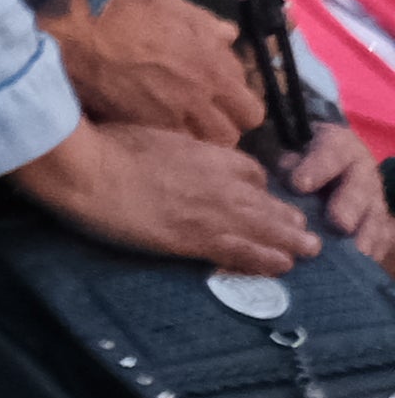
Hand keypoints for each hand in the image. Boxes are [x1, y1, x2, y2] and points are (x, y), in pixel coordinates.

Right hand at [18, 116, 317, 269]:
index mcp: (207, 154)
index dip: (258, 186)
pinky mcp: (196, 238)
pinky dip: (266, 259)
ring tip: (308, 250)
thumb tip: (163, 151)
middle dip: (286, 216)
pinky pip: (243, 251)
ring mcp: (212, 211)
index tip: (258, 196)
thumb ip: (169, 146)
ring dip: (291, 239)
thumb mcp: (147, 131)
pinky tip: (283, 266)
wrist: (89, 169)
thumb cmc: (105, 144)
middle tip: (300, 229)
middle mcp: (220, 182)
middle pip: (267, 200)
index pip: (251, 171)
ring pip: (267, 227)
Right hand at [44, 0, 256, 144]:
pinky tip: (153, 126)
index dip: (237, 103)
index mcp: (214, 71)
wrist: (76, 29)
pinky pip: (162, 142)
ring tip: (181, 125)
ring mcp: (165, 117)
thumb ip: (207, 25)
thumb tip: (227, 37)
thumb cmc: (125, 9)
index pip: (250, 109)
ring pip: (196, 146)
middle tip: (207, 115)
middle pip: (229, 135)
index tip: (222, 95)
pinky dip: (164, 138)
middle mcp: (197, 101)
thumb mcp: (174, 4)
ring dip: (194, 137)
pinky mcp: (135, 126)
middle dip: (222, 126)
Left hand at [299, 116, 394, 266]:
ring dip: (368, 234)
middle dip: (350, 205)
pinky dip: (377, 249)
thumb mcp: (294, 154)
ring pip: (376, 214)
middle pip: (360, 187)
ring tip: (358, 251)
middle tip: (339, 223)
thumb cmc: (303, 162)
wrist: (328, 165)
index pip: (331, 152)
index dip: (317, 168)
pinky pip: (384, 235)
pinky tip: (368, 262)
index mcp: (340, 146)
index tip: (298, 184)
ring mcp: (375, 197)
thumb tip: (289, 184)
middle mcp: (363, 171)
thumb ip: (289, 166)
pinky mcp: (380, 221)